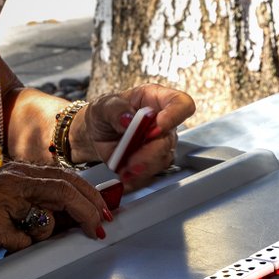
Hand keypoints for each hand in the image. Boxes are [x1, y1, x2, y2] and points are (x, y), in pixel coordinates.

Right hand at [0, 163, 108, 263]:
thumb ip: (42, 206)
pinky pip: (23, 243)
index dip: (92, 197)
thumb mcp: (11, 204)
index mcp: (17, 174)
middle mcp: (10, 181)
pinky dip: (20, 248)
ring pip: (47, 219)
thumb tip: (80, 217)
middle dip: (89, 212)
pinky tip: (1, 243)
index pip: (66, 178)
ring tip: (23, 237)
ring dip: (46, 235)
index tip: (106, 213)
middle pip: (65, 191)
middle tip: (99, 229)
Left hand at [77, 84, 196, 190]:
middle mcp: (164, 122)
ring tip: (125, 168)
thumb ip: (115, 109)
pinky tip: (125, 175)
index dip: (174, 116)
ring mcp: (161, 144)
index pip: (181, 104)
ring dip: (143, 167)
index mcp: (158, 100)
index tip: (158, 126)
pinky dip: (137, 177)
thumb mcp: (104, 104)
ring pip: (163, 159)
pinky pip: (152, 173)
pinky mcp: (153, 162)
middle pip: (169, 139)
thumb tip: (128, 119)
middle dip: (151, 152)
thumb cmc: (106, 112)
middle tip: (132, 159)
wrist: (97, 132)